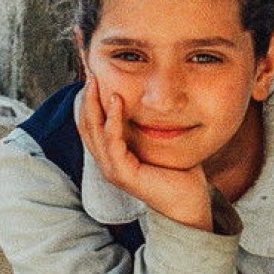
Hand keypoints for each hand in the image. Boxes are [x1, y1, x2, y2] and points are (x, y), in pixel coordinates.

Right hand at [75, 80, 214, 230]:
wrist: (188, 202)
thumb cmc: (178, 173)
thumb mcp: (158, 142)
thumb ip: (148, 124)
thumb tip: (151, 99)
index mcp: (112, 156)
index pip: (91, 125)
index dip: (88, 101)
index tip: (93, 75)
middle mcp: (106, 163)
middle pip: (85, 125)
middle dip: (85, 98)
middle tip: (90, 72)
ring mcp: (111, 170)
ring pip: (93, 132)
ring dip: (94, 104)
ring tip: (96, 81)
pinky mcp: (122, 174)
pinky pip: (112, 141)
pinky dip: (112, 118)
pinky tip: (117, 100)